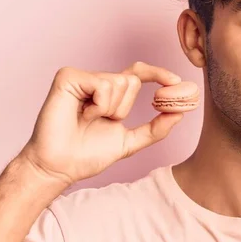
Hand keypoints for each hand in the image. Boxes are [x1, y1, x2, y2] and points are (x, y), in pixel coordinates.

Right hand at [18, 62, 184, 185]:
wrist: (60, 167)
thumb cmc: (87, 155)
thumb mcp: (130, 142)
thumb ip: (155, 129)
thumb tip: (180, 114)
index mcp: (111, 93)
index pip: (139, 73)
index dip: (158, 74)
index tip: (177, 82)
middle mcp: (97, 80)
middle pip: (132, 80)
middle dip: (124, 108)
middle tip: (101, 121)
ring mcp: (82, 77)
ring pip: (119, 82)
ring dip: (109, 109)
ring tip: (88, 119)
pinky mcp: (68, 77)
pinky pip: (103, 84)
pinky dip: (98, 105)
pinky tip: (81, 114)